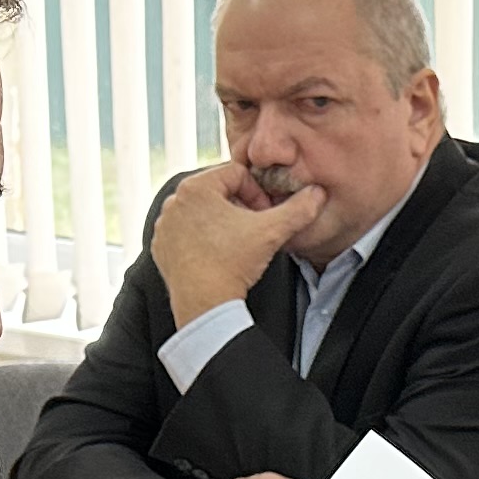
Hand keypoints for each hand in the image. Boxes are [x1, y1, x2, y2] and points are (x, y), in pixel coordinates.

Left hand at [149, 162, 325, 325]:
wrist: (205, 305)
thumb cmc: (232, 264)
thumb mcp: (272, 231)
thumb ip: (298, 208)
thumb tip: (317, 193)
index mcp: (196, 187)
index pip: (237, 174)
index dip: (258, 192)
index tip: (266, 214)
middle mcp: (174, 201)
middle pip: (218, 192)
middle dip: (241, 206)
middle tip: (256, 228)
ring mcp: (164, 225)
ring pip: (203, 212)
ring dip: (223, 222)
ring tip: (238, 242)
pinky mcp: (160, 246)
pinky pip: (187, 233)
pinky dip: (203, 239)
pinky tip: (218, 255)